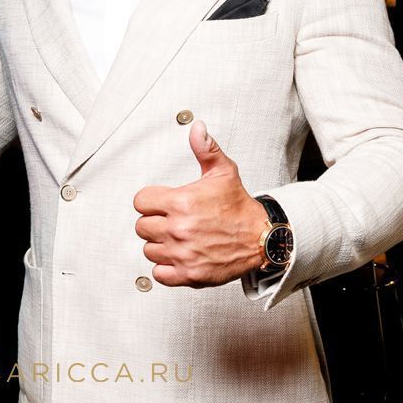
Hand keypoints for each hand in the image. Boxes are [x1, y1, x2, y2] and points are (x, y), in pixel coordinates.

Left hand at [133, 121, 268, 286]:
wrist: (262, 238)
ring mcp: (182, 253)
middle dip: (154, 222)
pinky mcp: (189, 274)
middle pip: (141, 226)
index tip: (162, 203)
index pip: (140, 202)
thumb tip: (197, 128)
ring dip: (160, 245)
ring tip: (178, 238)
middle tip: (172, 221)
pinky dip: (166, 267)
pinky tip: (179, 256)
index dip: (150, 201)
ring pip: (149, 250)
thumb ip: (205, 149)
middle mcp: (178, 229)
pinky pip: (159, 273)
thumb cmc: (239, 206)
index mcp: (181, 202)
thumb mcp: (223, 172)